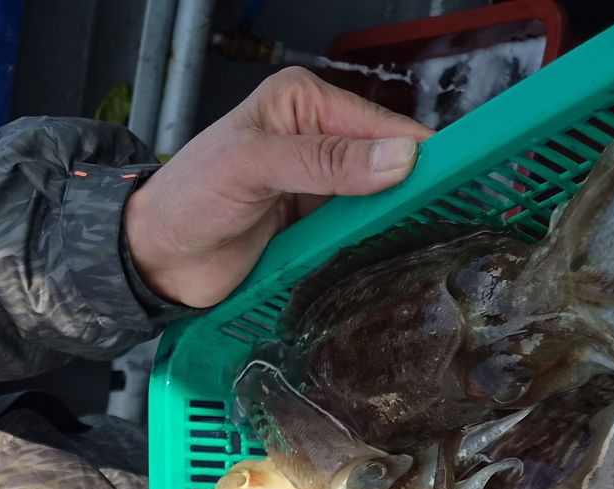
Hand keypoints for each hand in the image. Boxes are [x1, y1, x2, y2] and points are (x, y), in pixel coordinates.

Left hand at [123, 69, 431, 310]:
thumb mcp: (253, 167)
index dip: (417, 153)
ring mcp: (318, 185)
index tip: (458, 181)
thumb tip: (398, 159)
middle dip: (412, 189)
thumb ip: (323, 162)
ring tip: (432, 246)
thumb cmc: (189, 198)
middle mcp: (317, 137)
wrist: (155, 259)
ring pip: (377, 200)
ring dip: (396, 222)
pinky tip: (394, 260)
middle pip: (385, 163)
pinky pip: (358, 232)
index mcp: (304, 102)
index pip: (378, 124)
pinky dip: (374, 245)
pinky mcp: (314, 226)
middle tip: (450, 222)